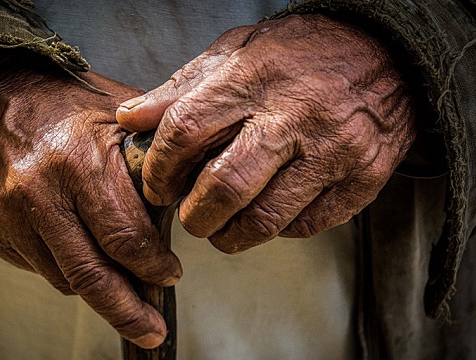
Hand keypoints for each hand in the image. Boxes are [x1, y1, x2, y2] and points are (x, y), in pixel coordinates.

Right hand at [0, 47, 181, 347]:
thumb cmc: (63, 102)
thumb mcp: (118, 114)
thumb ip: (153, 157)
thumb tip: (188, 200)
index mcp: (79, 159)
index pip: (126, 238)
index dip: (154, 267)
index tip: (170, 276)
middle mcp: (38, 190)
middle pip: (91, 275)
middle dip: (128, 312)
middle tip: (151, 331)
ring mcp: (7, 213)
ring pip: (63, 278)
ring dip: (98, 289)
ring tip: (122, 288)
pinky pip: (37, 267)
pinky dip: (65, 268)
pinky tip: (79, 251)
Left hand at [117, 14, 416, 252]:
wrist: (386, 54)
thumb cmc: (302, 53)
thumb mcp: (237, 52)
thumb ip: (181, 87)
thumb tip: (132, 118)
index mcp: (254, 79)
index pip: (186, 131)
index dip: (160, 169)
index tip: (157, 187)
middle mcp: (294, 117)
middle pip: (226, 187)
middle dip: (195, 217)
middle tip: (189, 217)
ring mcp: (333, 152)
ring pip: (266, 219)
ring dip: (231, 235)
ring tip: (222, 227)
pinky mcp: (362, 180)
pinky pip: (305, 225)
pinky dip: (276, 230)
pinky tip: (268, 212)